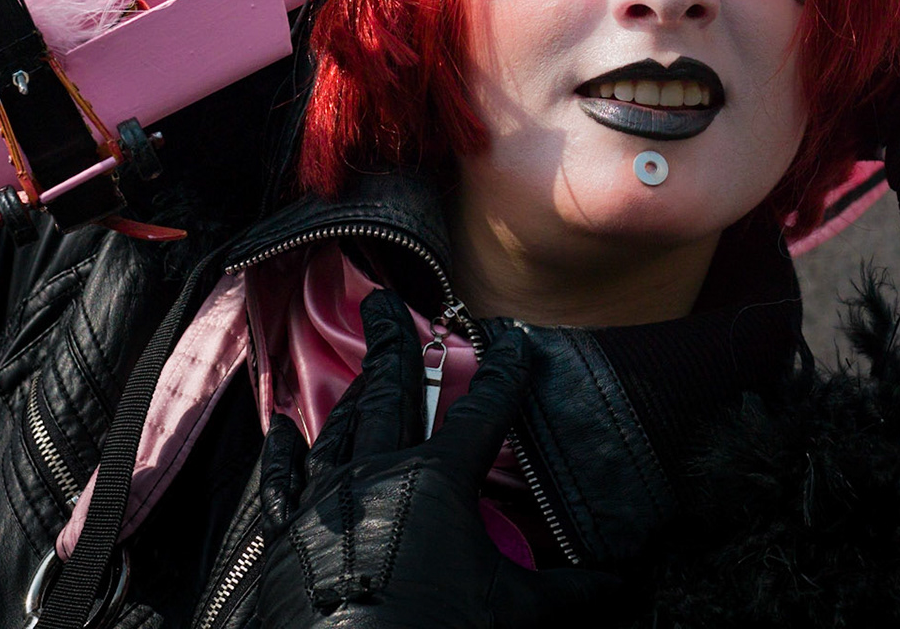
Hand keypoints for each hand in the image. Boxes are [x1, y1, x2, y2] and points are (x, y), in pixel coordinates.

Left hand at [249, 290, 621, 627]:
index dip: (504, 372)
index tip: (513, 342)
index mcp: (438, 478)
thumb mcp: (513, 612)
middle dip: (395, 342)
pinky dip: (285, 452)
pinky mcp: (291, 533)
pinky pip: (286, 481)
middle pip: (392, 390)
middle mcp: (379, 472)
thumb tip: (619, 583)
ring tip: (362, 365)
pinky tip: (281, 426)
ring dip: (354, 391)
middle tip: (385, 302)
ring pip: (343, 425)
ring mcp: (330, 498)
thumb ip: (567, 591)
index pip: (482, 409)